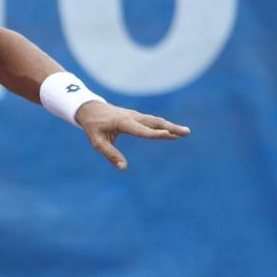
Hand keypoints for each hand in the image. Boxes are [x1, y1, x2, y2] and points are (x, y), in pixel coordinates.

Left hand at [74, 101, 190, 170]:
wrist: (89, 108)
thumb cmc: (93, 126)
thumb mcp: (97, 142)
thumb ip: (110, 154)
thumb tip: (123, 168)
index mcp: (122, 122)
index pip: (142, 130)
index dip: (156, 134)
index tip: (171, 136)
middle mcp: (132, 117)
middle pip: (154, 122)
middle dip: (171, 127)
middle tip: (187, 132)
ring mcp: (135, 115)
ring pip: (155, 120)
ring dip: (170, 126)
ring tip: (185, 132)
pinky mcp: (136, 116)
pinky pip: (152, 120)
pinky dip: (163, 124)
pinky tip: (172, 130)